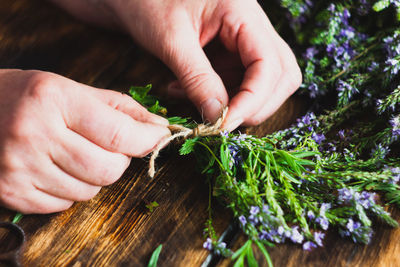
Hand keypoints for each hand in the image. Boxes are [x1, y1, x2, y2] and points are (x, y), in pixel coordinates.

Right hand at [0, 70, 168, 213]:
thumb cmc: (27, 96)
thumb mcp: (71, 89)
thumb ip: (119, 107)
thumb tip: (159, 127)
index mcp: (54, 101)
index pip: (119, 134)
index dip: (147, 139)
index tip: (159, 136)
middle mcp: (34, 135)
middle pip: (108, 170)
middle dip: (120, 160)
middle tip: (108, 146)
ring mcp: (19, 168)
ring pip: (90, 191)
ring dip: (95, 176)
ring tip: (75, 154)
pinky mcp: (10, 193)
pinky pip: (64, 205)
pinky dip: (71, 190)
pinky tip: (55, 168)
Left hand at [106, 0, 301, 129]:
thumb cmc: (148, 2)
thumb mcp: (171, 40)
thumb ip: (197, 79)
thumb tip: (219, 117)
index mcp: (243, 13)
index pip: (269, 64)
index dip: (253, 100)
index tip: (225, 124)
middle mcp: (253, 26)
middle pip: (281, 74)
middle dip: (256, 105)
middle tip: (222, 120)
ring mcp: (245, 39)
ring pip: (265, 81)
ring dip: (237, 102)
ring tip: (193, 100)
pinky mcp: (231, 50)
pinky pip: (239, 80)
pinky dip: (219, 95)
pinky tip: (186, 90)